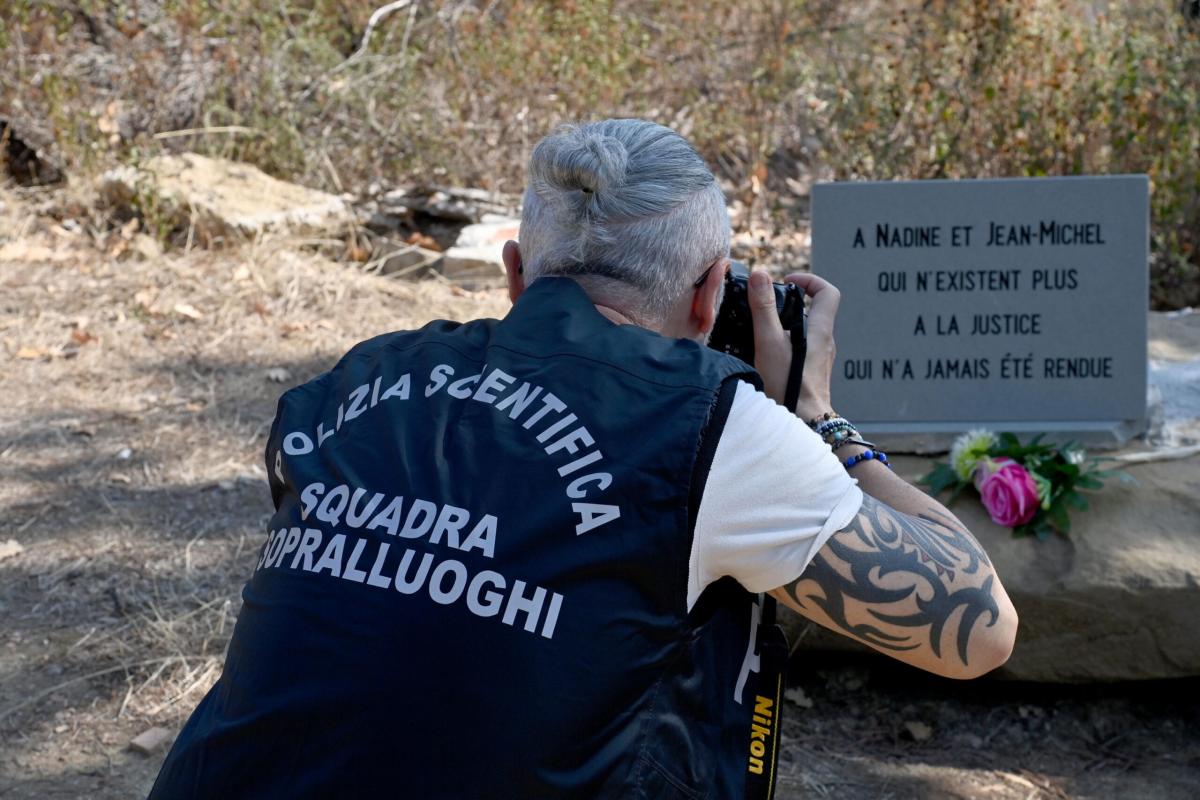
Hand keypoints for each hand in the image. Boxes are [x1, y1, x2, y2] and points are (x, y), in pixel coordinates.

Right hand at [748, 269, 840, 419]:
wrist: (804, 424)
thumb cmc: (789, 385)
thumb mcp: (769, 342)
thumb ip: (764, 308)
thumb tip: (760, 275)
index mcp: (820, 330)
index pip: (827, 292)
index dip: (809, 280)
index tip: (787, 281)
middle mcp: (825, 343)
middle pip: (812, 312)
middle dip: (788, 306)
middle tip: (765, 310)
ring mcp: (820, 360)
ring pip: (805, 334)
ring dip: (785, 329)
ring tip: (761, 336)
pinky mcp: (812, 375)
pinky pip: (801, 351)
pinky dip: (785, 347)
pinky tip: (767, 359)